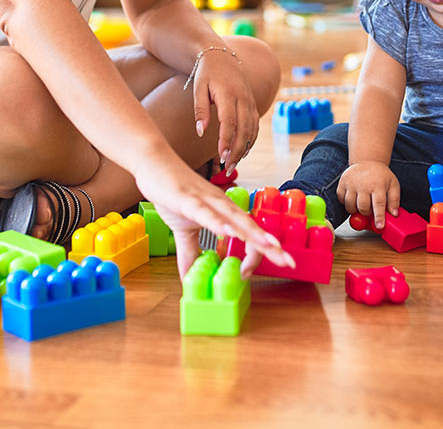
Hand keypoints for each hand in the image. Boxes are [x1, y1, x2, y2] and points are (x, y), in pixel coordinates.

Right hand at [135, 150, 293, 277]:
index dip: (254, 255)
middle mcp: (222, 205)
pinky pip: (205, 213)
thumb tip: (187, 279)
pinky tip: (228, 232)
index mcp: (224, 213)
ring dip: (252, 234)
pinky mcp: (188, 199)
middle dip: (270, 246)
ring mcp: (206, 201)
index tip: (250, 274)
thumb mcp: (182, 231)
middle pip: (250, 228)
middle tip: (288, 262)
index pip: (248, 236)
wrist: (154, 162)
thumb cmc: (172, 193)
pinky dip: (217, 223)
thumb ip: (189, 254)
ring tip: (270, 247)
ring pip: (234, 219)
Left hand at [190, 48, 258, 173]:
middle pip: (243, 129)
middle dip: (236, 151)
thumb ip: (200, 110)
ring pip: (251, 129)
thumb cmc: (206, 73)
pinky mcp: (253, 104)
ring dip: (243, 149)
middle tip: (227, 168)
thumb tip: (201, 132)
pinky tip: (242, 152)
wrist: (221, 56)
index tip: (220, 156)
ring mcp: (250, 101)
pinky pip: (255, 125)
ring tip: (233, 165)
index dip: (226, 140)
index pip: (229, 121)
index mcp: (228, 93)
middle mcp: (243, 98)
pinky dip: (250, 140)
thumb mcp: (198, 88)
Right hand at [337, 161, 399, 229]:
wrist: (367, 161)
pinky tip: (353, 198)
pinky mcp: (342, 183)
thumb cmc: (381, 175)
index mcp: (378, 185)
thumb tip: (394, 214)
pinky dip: (346, 203)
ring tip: (361, 205)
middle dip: (366, 213)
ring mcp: (351, 183)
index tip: (379, 226)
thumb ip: (394, 200)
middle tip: (369, 210)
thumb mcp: (393, 185)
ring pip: (350, 205)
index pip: (379, 204)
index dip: (379, 217)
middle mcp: (363, 184)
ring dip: (355, 210)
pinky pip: (341, 199)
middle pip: (363, 207)